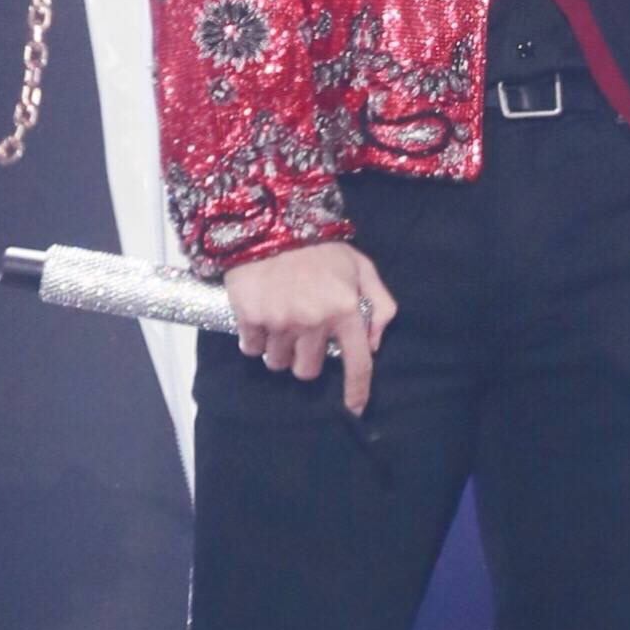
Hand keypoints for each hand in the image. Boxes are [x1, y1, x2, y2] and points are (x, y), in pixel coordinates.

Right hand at [227, 241, 397, 418]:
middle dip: (305, 359)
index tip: (355, 408)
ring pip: (278, 362)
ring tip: (280, 324)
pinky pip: (251, 348)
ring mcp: (280, 321)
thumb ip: (379, 305)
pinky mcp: (250, 317)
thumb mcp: (361, 267)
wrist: (270, 221)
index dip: (357, 390)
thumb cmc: (321, 248)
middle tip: (302, 336)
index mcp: (345, 310)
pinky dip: (254, 340)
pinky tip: (259, 318)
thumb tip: (374, 344)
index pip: (357, 363)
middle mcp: (313, 321)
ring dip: (280, 350)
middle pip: (307, 371)